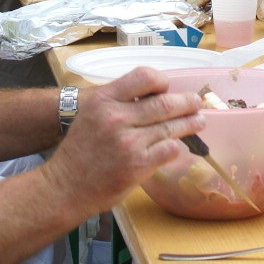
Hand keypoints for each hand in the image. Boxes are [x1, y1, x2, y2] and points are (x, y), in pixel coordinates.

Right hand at [41, 68, 205, 214]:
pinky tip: (179, 146)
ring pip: (170, 127)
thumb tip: (151, 97)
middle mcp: (116, 118)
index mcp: (103, 100)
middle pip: (163, 102)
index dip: (161, 81)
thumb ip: (117, 103)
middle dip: (186, 102)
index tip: (167, 88)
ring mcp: (128, 142)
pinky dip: (177, 147)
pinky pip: (169, 150)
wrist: (64, 186)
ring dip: (189, 124)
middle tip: (197, 102)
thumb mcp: (91, 115)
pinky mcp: (138, 165)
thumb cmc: (79, 151)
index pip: (143, 76)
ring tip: (199, 121)